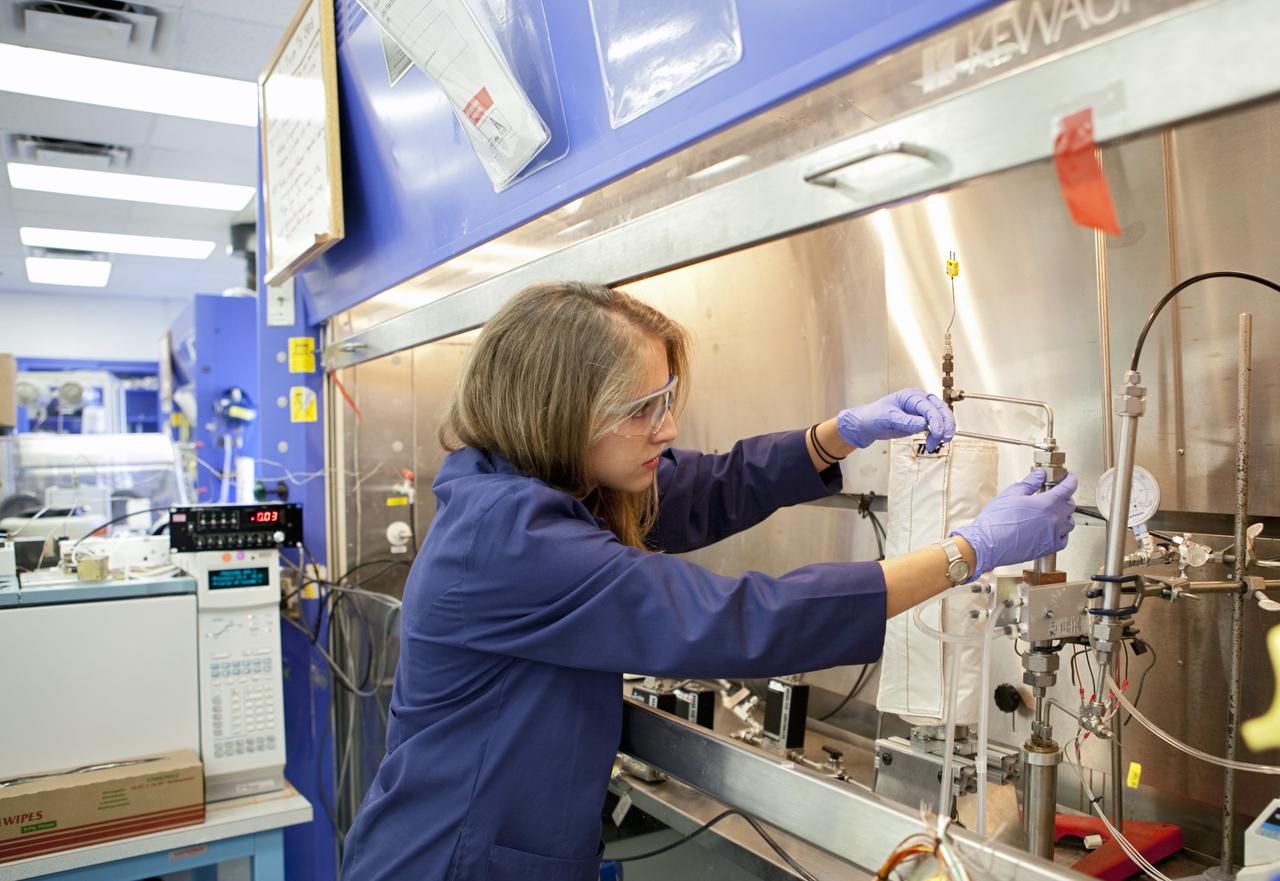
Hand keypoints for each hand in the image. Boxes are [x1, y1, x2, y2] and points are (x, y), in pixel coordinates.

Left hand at [836, 388, 955, 451]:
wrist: (867, 424)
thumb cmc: (874, 416)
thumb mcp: (888, 418)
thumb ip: (906, 421)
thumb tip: (924, 424)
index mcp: (911, 396)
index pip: (929, 406)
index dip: (936, 420)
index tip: (938, 433)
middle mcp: (919, 400)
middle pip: (940, 409)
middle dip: (946, 424)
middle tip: (944, 439)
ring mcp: (921, 410)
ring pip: (941, 417)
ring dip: (943, 430)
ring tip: (936, 444)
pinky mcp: (921, 420)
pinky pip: (935, 425)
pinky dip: (938, 434)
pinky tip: (933, 442)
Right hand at [951, 470, 1077, 575]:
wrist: (988, 544)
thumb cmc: (996, 521)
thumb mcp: (1012, 494)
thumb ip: (1030, 483)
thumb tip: (1039, 475)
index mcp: (1047, 503)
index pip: (1068, 488)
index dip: (1071, 480)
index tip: (1070, 477)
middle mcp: (1054, 520)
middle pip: (1070, 505)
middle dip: (1065, 497)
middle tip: (1056, 494)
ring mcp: (1053, 535)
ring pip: (1069, 523)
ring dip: (1064, 515)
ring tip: (1054, 512)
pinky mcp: (1048, 548)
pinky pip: (1064, 540)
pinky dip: (1062, 533)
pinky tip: (1052, 530)